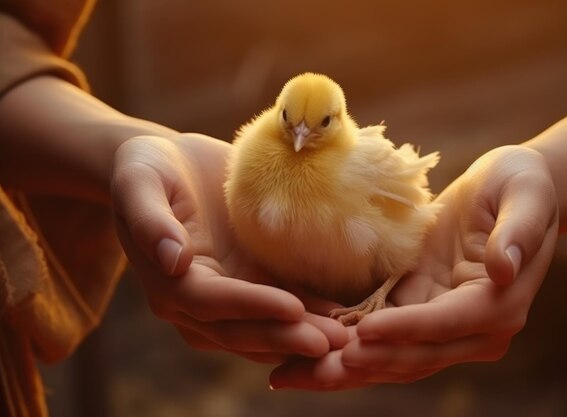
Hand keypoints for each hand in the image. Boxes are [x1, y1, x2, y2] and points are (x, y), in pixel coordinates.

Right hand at [111, 133, 347, 362]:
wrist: (170, 164)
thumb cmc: (149, 168)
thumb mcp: (139, 182)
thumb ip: (149, 220)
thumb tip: (171, 259)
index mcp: (169, 281)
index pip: (211, 302)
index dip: (251, 307)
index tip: (291, 308)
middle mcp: (197, 300)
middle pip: (241, 328)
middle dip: (286, 336)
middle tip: (333, 342)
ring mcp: (227, 294)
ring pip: (263, 327)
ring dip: (302, 336)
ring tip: (346, 339)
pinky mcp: (250, 281)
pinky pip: (279, 306)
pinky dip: (308, 316)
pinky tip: (342, 317)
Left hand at [269, 145, 558, 387]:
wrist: (508, 190)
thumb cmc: (520, 186)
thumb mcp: (526, 197)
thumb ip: (517, 233)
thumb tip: (505, 269)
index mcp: (497, 305)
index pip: (445, 324)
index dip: (406, 329)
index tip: (364, 331)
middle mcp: (470, 328)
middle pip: (412, 354)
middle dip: (362, 362)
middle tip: (311, 368)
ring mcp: (440, 323)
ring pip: (389, 354)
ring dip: (342, 365)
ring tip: (291, 372)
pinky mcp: (416, 308)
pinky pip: (377, 333)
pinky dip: (343, 344)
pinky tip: (303, 349)